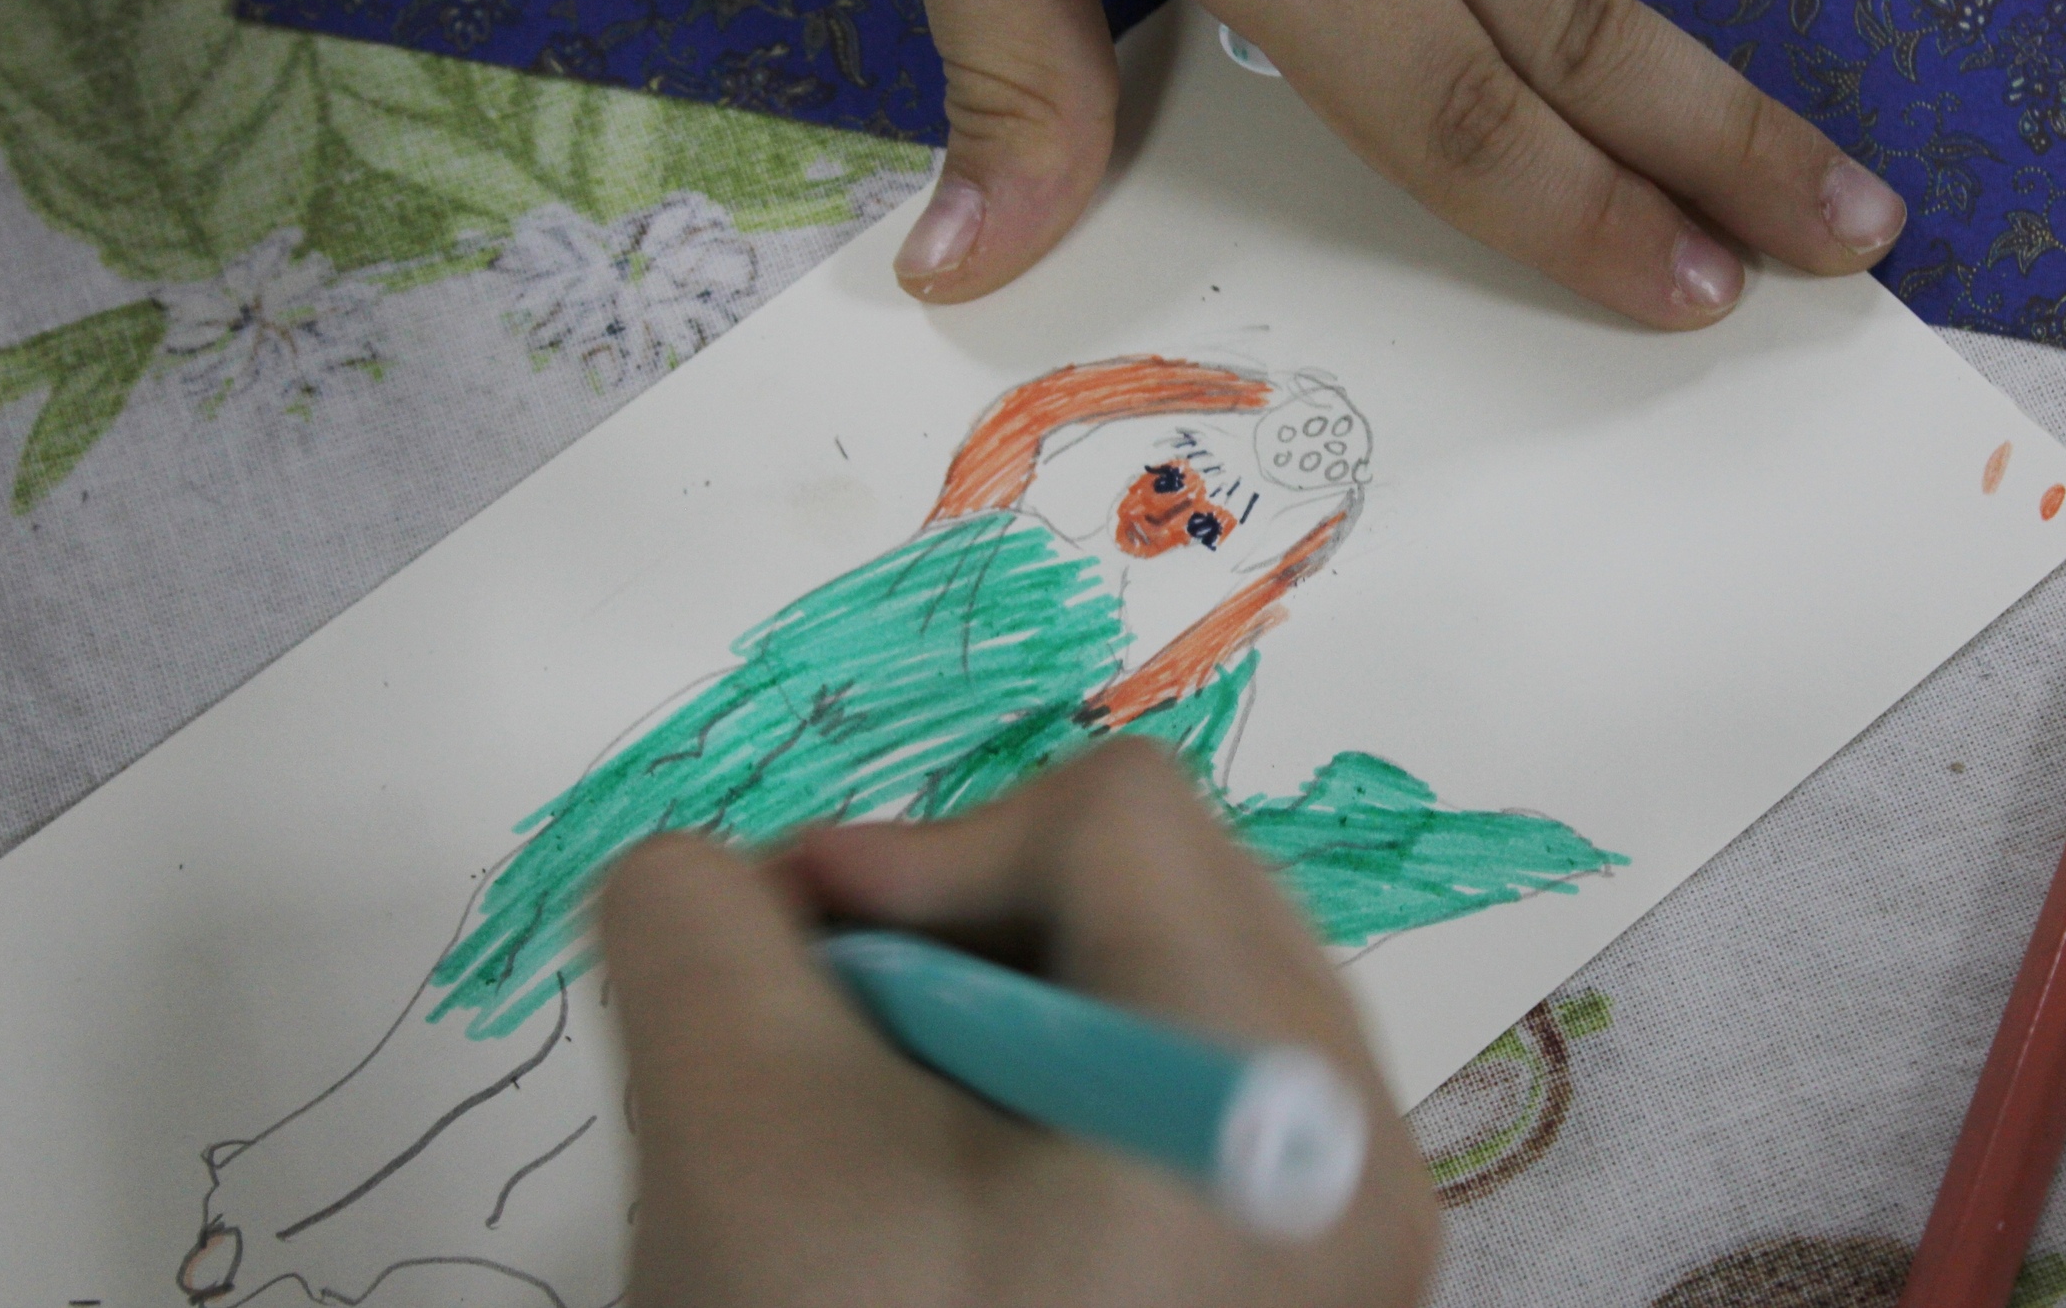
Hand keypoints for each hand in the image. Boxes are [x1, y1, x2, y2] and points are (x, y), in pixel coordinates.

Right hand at [599, 738, 1438, 1307]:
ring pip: (1170, 1011)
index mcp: (1278, 1082)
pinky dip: (1055, 1126)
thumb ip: (699, 929)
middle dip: (967, 941)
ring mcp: (1352, 1247)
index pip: (1115, 818)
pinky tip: (952, 1229)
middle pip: (1164, 901)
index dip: (921, 849)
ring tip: (883, 1155)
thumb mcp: (735, 1143)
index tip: (795, 966)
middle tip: (833, 1051)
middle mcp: (1366, 1150)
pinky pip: (1189, 1124)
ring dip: (1002, 1035)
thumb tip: (718, 878)